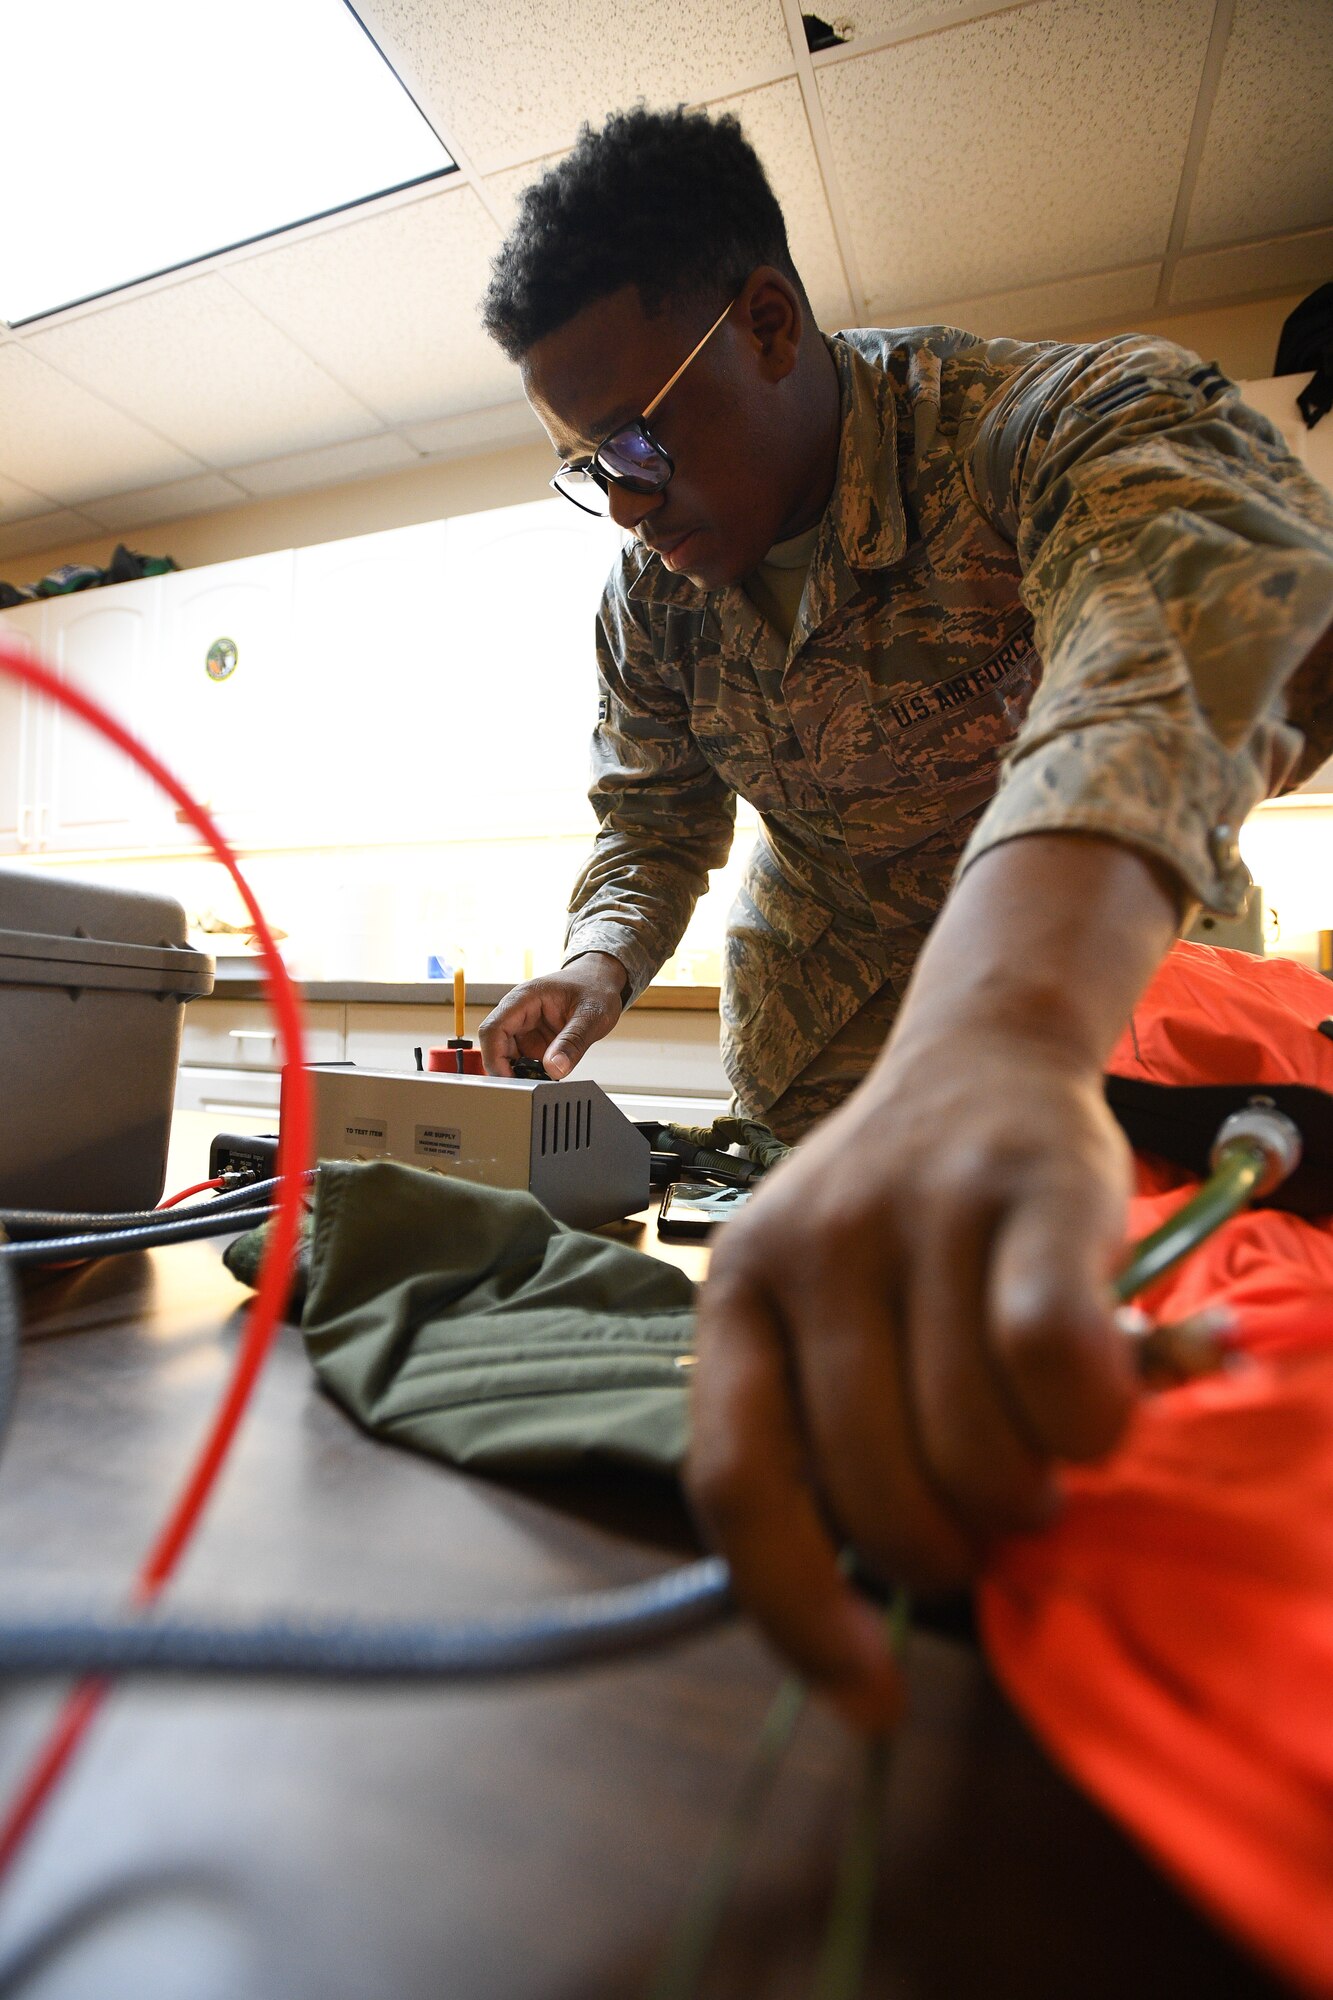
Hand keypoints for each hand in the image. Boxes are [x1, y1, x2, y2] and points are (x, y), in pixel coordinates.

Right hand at [478, 952, 626, 1078]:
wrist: (600, 982)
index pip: (493, 1029)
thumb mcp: (592, 1015)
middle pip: (495, 1047)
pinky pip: (523, 1062)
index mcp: (524, 998)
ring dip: (520, 1075)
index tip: (509, 1079)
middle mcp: (519, 1014)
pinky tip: (547, 1079)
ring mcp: (525, 1029)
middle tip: (529, 1088)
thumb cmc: (595, 987)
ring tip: (543, 1084)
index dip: (494, 1058)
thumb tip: (554, 1068)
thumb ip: (573, 1041)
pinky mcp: (534, 1042)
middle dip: (506, 1071)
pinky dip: (531, 1075)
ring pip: (507, 1058)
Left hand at [685, 835, 1180, 1732]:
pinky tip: (1098, 1411)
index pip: (735, 1484)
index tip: (868, 1697)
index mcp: (736, 1289)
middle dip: (949, 1547)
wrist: (983, 1056)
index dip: (797, 1614)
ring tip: (1037, 1446)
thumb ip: (823, 1434)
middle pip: (874, 1492)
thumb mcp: (819, 1307)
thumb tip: (860, 1620)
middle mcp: (810, 1249)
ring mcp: (919, 1215)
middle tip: (990, 1511)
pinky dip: (1092, 1427)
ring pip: (974, 1452)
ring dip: (1027, 1492)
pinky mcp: (1035, 1195)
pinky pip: (1056, 1368)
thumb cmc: (898, 1225)